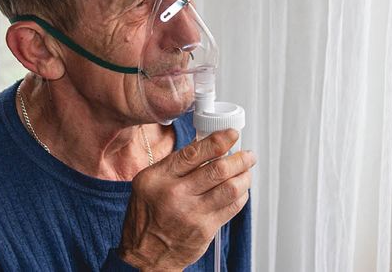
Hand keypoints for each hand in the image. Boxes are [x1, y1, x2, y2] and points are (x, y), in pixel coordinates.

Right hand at [118, 128, 255, 270]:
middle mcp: (174, 194)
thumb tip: (206, 146)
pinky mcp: (205, 229)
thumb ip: (174, 166)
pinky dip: (241, 195)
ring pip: (231, 187)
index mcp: (157, 178)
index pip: (194, 153)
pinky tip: (240, 190)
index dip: (218, 140)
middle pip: (218, 169)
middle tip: (247, 155)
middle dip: (240, 159)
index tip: (231, 135)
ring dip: (245, 176)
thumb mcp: (148, 184)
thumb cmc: (147, 218)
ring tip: (246, 171)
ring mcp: (192, 213)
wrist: (144, 256)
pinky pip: (232, 207)